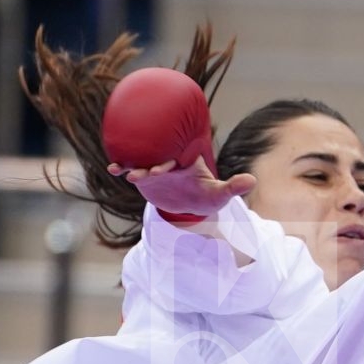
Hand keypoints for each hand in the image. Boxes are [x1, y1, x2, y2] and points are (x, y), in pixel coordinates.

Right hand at [108, 155, 256, 216]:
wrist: (191, 203)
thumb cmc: (207, 195)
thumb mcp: (220, 194)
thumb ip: (233, 187)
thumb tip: (251, 180)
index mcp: (186, 162)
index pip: (177, 160)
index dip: (169, 164)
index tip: (162, 170)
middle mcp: (169, 161)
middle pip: (156, 160)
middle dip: (148, 167)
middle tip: (141, 174)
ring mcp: (155, 168)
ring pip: (141, 164)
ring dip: (131, 166)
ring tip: (121, 170)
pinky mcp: (145, 177)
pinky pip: (131, 170)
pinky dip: (122, 169)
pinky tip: (111, 170)